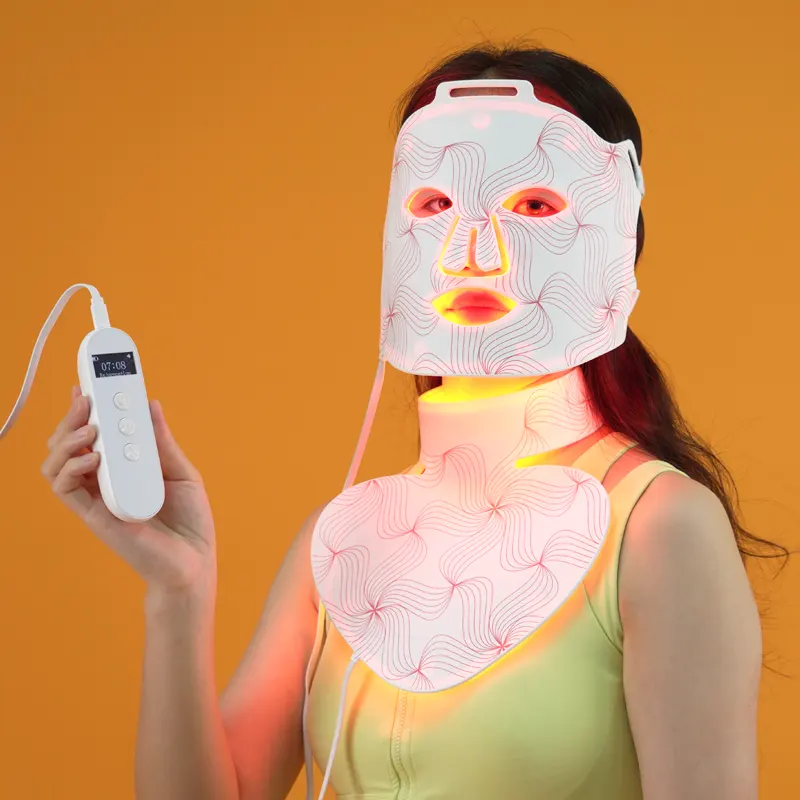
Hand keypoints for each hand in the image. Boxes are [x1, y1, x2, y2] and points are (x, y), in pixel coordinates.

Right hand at [41, 386, 216, 593]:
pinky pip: (66, 490)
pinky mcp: (94, 516)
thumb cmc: (189, 521)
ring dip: (66, 439)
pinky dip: (71, 469)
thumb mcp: (181, 472)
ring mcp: (97, 497)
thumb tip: (150, 404)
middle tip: (87, 398)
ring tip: (91, 427)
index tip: (87, 382)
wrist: (195, 560)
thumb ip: (162, 442)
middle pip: (68, 442)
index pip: (94, 433)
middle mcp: (105, 480)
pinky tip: (92, 458)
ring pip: (56, 463)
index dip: (85, 408)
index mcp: (124, 467)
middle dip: (72, 416)